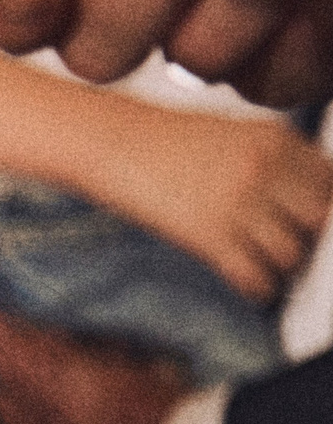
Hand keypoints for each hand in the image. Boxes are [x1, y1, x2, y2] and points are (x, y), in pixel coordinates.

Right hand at [83, 104, 332, 298]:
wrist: (112, 143)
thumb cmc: (164, 141)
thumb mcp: (234, 134)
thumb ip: (273, 160)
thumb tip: (303, 202)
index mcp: (277, 139)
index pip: (331, 183)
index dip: (324, 209)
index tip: (311, 224)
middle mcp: (265, 168)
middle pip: (320, 219)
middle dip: (311, 239)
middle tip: (292, 248)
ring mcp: (238, 202)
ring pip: (291, 253)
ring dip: (282, 268)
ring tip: (267, 268)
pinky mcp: (208, 234)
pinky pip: (254, 275)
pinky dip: (257, 288)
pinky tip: (249, 285)